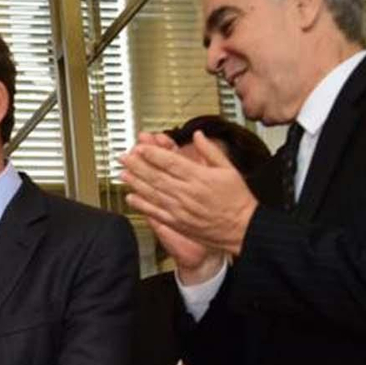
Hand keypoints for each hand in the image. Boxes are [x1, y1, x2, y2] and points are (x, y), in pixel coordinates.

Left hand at [120, 130, 257, 255]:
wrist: (243, 228)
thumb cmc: (238, 201)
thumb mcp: (229, 169)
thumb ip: (211, 151)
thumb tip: (198, 136)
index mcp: (200, 178)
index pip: (171, 163)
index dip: (153, 154)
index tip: (141, 147)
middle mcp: (187, 193)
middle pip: (156, 176)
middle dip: (137, 165)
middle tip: (124, 157)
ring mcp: (180, 209)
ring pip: (152, 193)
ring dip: (135, 182)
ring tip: (122, 173)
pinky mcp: (178, 223)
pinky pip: (155, 212)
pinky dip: (141, 205)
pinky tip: (130, 198)